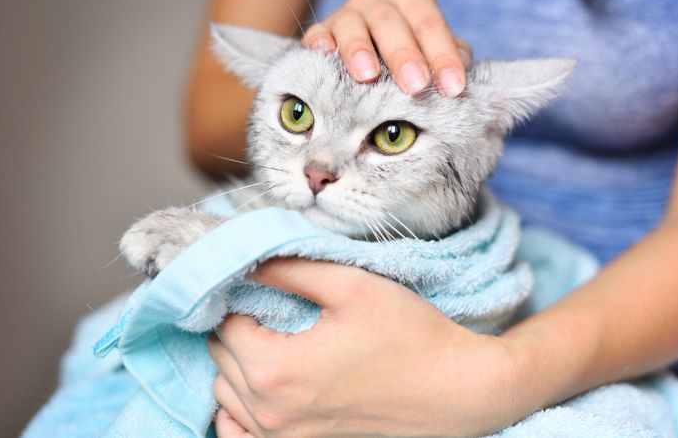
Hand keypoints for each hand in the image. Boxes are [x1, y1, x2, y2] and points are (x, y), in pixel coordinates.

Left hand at [209, 258, 534, 436]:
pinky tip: (265, 387)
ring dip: (239, 363)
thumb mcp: (351, 286)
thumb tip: (244, 257)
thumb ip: (289, 269)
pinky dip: (240, 408)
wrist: (456, 391)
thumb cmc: (409, 335)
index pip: (225, 324)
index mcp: (276, 371)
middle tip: (273, 307)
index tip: (267, 284)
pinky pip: (239, 433)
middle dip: (239, 327)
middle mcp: (270, 415)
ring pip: (226, 394)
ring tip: (275, 340)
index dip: (241, 297)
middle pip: (221, 358)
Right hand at [302, 0, 471, 96]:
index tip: (453, 87)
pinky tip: (323, 54)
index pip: (429, 24)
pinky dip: (319, 44)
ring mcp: (347, 16)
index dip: (443, 55)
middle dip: (404, 55)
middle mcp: (378, 2)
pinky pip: (317, 34)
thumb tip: (463, 62)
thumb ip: (448, 51)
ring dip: (359, 50)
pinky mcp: (322, 33)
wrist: (369, 30)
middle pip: (390, 23)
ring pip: (351, 26)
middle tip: (416, 85)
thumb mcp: (431, 41)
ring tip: (367, 75)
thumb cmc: (410, 43)